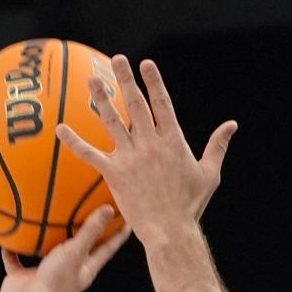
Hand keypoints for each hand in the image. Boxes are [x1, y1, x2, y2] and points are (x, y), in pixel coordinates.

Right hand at [0, 205, 131, 291]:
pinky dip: (12, 250)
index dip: (118, 235)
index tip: (128, 219)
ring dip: (47, 238)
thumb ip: (90, 231)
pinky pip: (16, 260)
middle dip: (86, 233)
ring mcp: (46, 275)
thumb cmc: (55, 283)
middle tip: (91, 211)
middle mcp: (67, 272)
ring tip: (48, 217)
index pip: (107, 248)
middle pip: (80, 248)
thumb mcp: (75, 252)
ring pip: (48, 252)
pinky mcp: (24, 277)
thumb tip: (109, 209)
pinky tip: (7, 236)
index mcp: (85, 269)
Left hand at [55, 55, 237, 246]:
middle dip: (126, 79)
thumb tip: (231, 125)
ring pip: (112, 121)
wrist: (170, 231)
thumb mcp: (209, 174)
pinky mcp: (114, 173)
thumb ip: (217, 146)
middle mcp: (150, 143)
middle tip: (117, 60)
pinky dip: (74, 141)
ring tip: (91, 80)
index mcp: (173, 140)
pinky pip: (90, 154)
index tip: (145, 64)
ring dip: (101, 99)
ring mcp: (131, 157)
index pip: (161, 103)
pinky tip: (60, 129)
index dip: (153, 82)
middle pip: (135, 104)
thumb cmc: (190, 206)